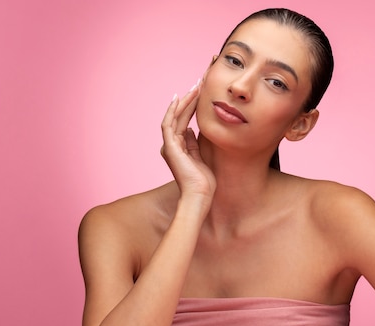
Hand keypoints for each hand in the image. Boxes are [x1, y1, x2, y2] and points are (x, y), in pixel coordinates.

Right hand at [160, 80, 215, 204]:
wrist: (200, 195)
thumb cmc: (205, 181)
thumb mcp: (202, 156)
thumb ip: (194, 142)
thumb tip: (192, 129)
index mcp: (179, 146)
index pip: (185, 120)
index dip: (193, 104)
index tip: (202, 91)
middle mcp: (171, 144)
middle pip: (179, 115)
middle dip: (190, 98)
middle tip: (199, 82)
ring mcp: (169, 145)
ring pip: (174, 117)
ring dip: (185, 100)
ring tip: (195, 86)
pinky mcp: (170, 147)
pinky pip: (169, 124)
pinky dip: (174, 110)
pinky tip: (181, 98)